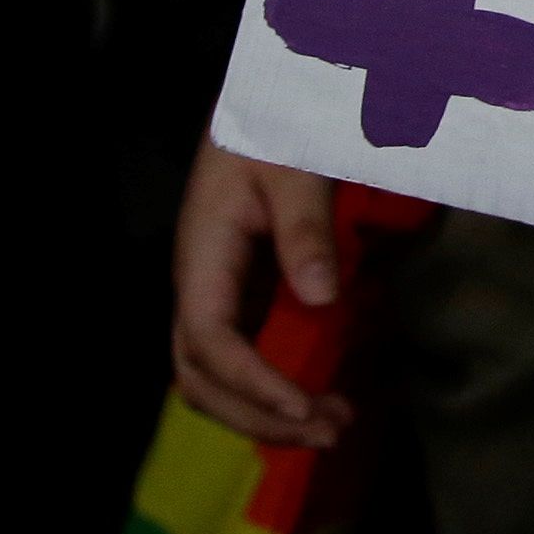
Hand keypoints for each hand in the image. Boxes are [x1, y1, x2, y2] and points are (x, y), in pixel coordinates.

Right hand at [170, 135, 352, 448]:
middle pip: (202, 378)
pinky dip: (275, 388)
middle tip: (329, 431)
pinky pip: (245, 358)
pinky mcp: (242, 296)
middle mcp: (199, 286)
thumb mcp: (294, 168)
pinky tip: (322, 398)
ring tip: (333, 425)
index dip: (253, 383)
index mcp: (202, 257)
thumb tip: (321, 296)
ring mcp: (218, 295)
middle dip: (258, 417)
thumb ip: (305, 229)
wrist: (267, 103)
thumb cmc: (276, 126)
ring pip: (217, 378)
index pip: (211, 341)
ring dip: (265, 412)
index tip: (304, 407)